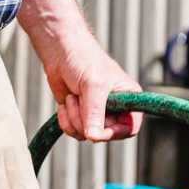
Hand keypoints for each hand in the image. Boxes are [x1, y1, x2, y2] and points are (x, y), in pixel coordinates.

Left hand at [18, 0, 139, 141]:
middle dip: (86, 119)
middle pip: (104, 133)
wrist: (59, 51)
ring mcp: (95, 113)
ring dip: (74, 118)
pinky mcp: (78, 114)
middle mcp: (115, 109)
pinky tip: (64, 104)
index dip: (115, 133)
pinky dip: (65, 120)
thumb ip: (94, 112)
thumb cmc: (83, 61)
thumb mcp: (93, 86)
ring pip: (86, 134)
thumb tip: (94, 137)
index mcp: (129, 100)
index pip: (129, 128)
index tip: (98, 132)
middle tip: (78, 99)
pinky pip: (73, 130)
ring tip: (72, 97)